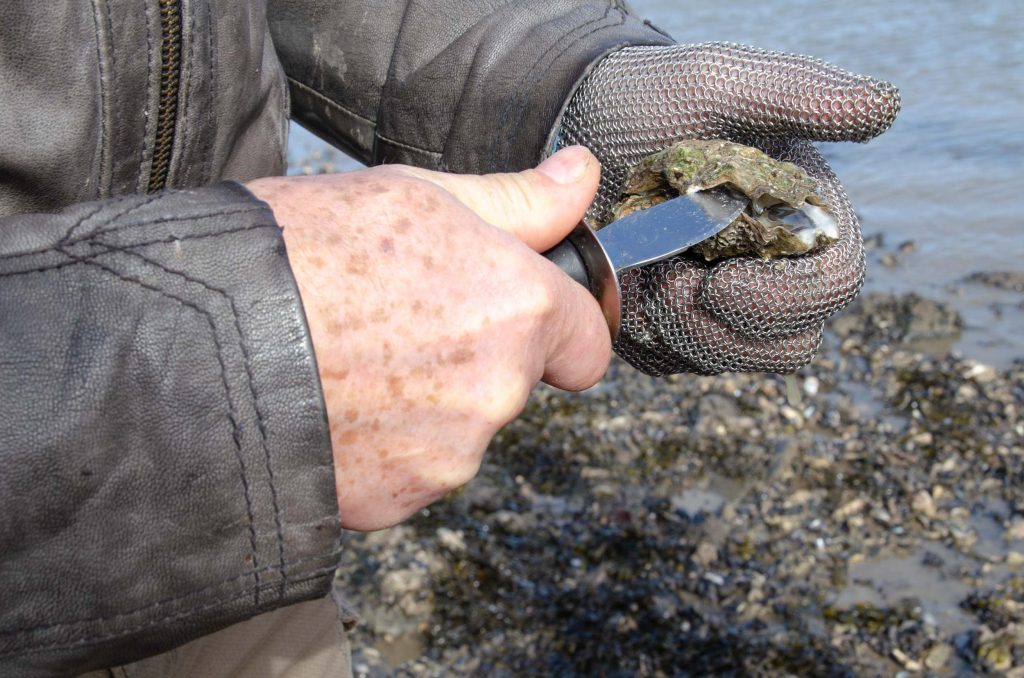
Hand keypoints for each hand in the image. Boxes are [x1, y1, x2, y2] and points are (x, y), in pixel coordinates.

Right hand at [247, 147, 609, 529]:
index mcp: (517, 309)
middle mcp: (498, 391)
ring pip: (459, 429)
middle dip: (471, 356)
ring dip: (423, 404)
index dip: (560, 327)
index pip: (589, 342)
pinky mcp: (395, 501)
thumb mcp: (411, 195)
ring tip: (347, 362)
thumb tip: (579, 179)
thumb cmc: (299, 254)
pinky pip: (408, 472)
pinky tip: (330, 406)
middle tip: (392, 320)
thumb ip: (514, 201)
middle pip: (513, 382)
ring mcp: (448, 455)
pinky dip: (381, 448)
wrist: (199, 346)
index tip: (523, 318)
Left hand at [556, 43, 899, 374]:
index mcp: (802, 216)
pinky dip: (643, 334)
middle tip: (665, 283)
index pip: (832, 283)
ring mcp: (720, 305)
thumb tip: (881, 107)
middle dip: (723, 326)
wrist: (576, 124)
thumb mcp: (716, 82)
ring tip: (639, 276)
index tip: (719, 282)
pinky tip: (620, 289)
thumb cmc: (652, 99)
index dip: (785, 299)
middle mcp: (771, 267)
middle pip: (786, 343)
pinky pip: (668, 361)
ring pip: (725, 359)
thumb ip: (796, 95)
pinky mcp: (670, 327)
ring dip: (679, 330)